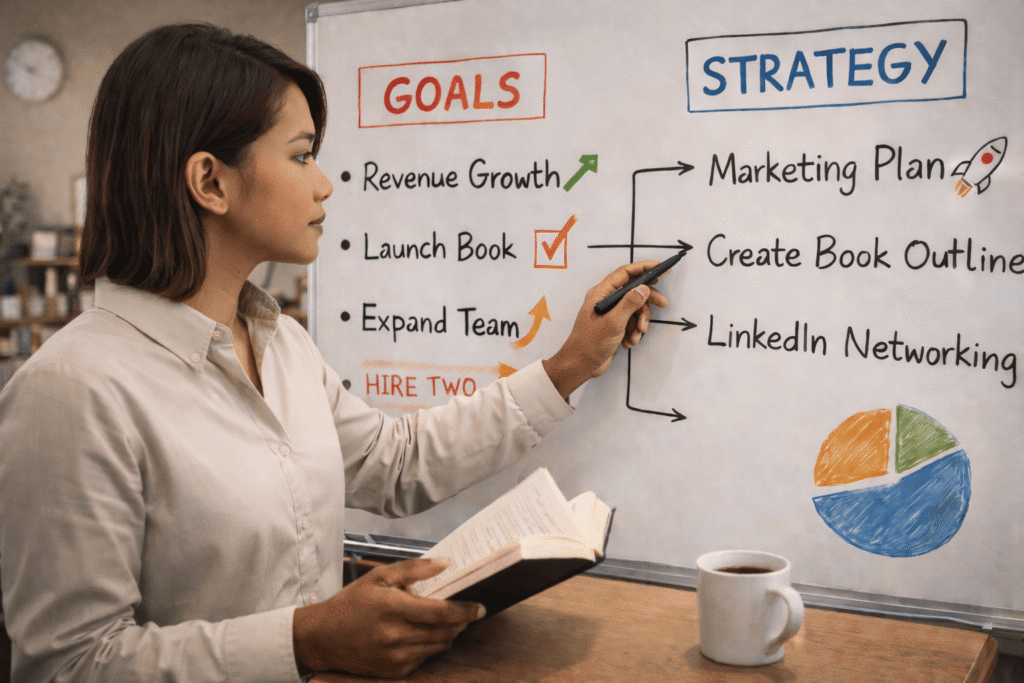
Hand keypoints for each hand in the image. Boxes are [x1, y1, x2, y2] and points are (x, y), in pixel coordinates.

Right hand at [293, 558, 484, 678]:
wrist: (323, 636)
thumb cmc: (353, 602)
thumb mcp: (380, 577)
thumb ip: (415, 568)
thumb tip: (446, 563)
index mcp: (392, 607)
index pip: (440, 612)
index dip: (465, 611)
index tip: (481, 607)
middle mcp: (394, 635)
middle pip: (444, 633)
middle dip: (460, 624)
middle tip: (465, 614)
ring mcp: (393, 656)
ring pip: (437, 648)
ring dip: (447, 636)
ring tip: (444, 624)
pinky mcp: (392, 672)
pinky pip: (423, 660)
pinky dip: (428, 648)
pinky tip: (420, 636)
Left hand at [543, 261, 669, 398]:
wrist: (581, 365)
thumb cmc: (591, 342)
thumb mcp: (614, 322)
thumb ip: (630, 303)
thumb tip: (644, 287)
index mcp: (601, 293)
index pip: (625, 273)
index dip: (644, 268)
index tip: (662, 269)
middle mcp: (606, 300)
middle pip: (633, 291)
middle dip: (648, 300)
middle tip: (664, 304)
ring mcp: (610, 313)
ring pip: (635, 310)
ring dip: (639, 323)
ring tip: (636, 336)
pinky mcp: (614, 326)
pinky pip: (631, 323)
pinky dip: (633, 332)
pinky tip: (628, 342)